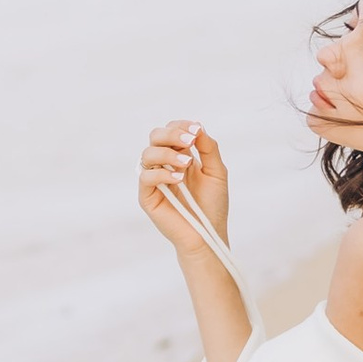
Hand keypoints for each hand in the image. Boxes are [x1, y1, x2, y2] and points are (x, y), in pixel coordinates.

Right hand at [139, 118, 229, 249]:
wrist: (208, 235)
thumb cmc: (212, 205)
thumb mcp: (216, 172)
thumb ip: (208, 148)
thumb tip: (198, 126)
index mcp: (179, 156)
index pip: (171, 131)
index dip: (181, 126)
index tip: (196, 130)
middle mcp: (163, 165)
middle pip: (155, 137)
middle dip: (171, 134)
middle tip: (189, 140)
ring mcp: (154, 180)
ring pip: (148, 154)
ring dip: (168, 153)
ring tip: (186, 163)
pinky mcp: (147, 196)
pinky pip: (146, 177)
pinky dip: (162, 174)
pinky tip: (178, 178)